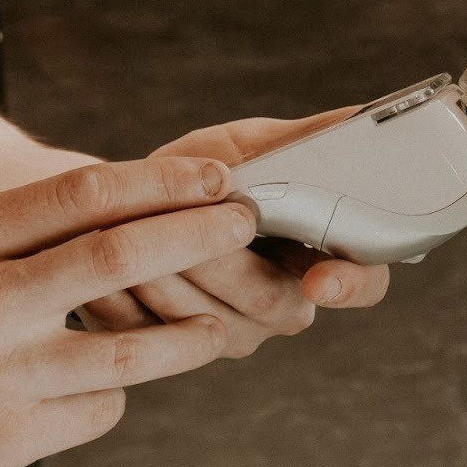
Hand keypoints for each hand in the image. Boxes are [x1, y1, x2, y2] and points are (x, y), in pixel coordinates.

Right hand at [0, 159, 246, 466]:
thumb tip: (97, 225)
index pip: (82, 193)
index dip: (161, 182)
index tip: (212, 177)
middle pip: (123, 255)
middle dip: (201, 236)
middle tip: (246, 226)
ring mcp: (0, 375)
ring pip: (134, 351)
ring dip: (191, 336)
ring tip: (220, 330)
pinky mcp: (8, 439)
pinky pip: (97, 411)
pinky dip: (116, 398)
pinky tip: (114, 392)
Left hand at [75, 110, 390, 355]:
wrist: (126, 205)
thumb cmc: (202, 172)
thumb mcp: (254, 147)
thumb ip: (302, 140)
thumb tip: (359, 117)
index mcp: (322, 256)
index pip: (364, 283)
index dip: (349, 284)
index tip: (322, 278)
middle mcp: (286, 305)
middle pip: (271, 300)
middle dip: (225, 256)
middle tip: (191, 217)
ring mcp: (232, 334)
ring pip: (208, 319)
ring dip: (168, 268)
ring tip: (133, 226)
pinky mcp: (173, 350)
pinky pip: (152, 332)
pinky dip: (124, 288)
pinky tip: (103, 253)